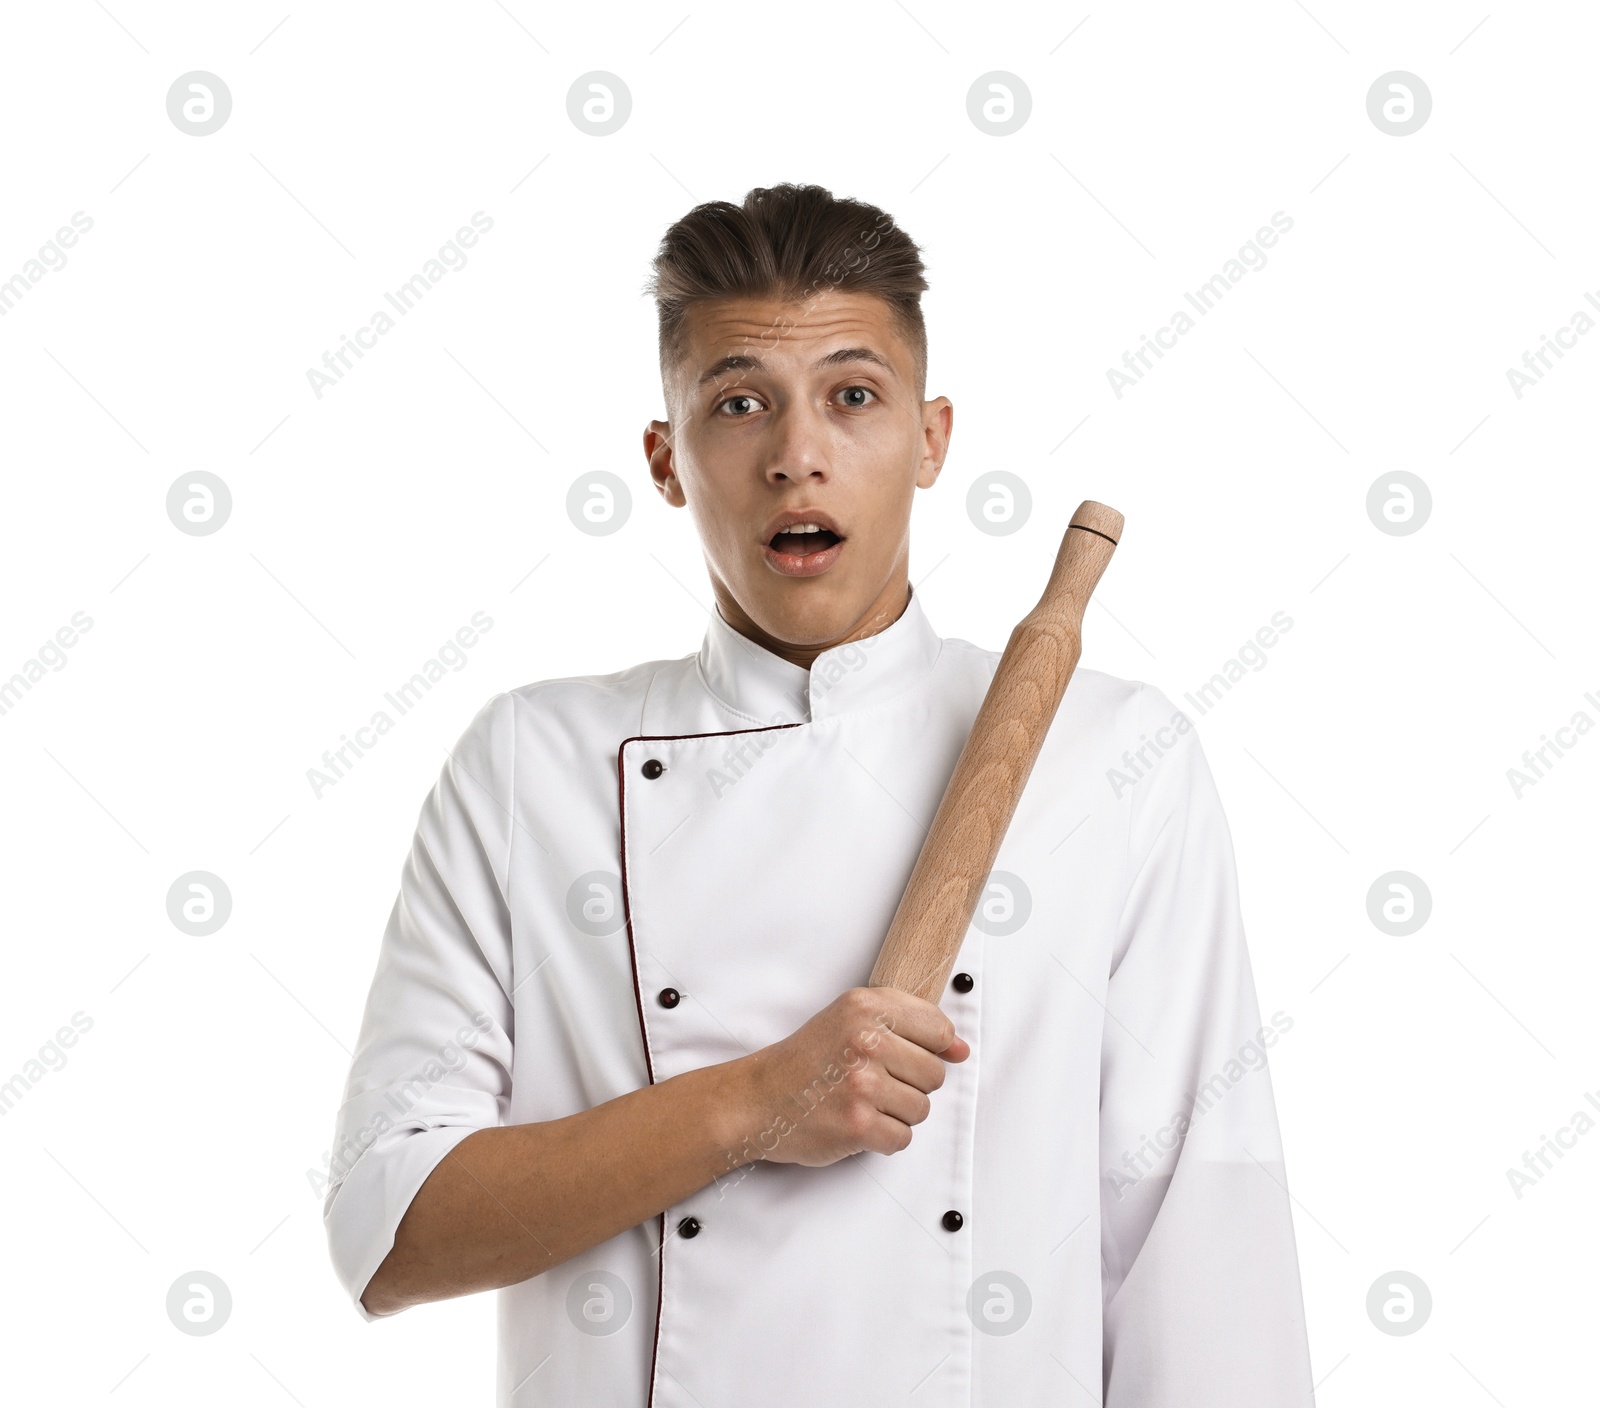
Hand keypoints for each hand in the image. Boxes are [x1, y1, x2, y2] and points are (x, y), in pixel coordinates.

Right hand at [729, 987, 969, 1167]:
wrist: (759, 1099)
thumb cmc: (807, 1061)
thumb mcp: (851, 1020)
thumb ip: (909, 1026)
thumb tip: (960, 1049)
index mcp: (867, 1006)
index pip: (938, 1029)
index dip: (929, 1049)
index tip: (905, 1057)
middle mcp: (866, 1040)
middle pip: (934, 1074)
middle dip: (909, 1084)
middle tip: (871, 1081)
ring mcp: (862, 1083)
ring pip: (921, 1109)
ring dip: (896, 1113)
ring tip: (862, 1102)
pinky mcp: (858, 1124)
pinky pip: (902, 1138)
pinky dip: (883, 1138)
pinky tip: (857, 1122)